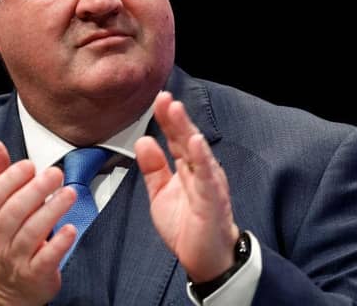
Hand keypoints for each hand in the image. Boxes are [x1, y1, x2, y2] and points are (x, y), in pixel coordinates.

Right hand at [0, 139, 76, 304]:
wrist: (6, 289)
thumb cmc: (5, 237)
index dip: (10, 179)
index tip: (29, 164)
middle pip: (13, 213)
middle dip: (34, 191)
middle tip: (55, 173)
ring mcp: (15, 259)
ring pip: (30, 234)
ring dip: (51, 211)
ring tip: (69, 193)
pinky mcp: (35, 275)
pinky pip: (46, 259)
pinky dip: (58, 244)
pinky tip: (71, 229)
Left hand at [135, 91, 238, 281]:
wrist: (205, 260)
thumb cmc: (187, 226)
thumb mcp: (160, 193)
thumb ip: (153, 168)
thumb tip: (143, 141)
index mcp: (186, 168)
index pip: (175, 137)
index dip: (167, 118)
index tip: (157, 98)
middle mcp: (199, 171)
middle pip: (186, 138)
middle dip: (175, 117)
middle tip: (164, 96)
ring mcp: (208, 184)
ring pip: (196, 152)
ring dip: (186, 130)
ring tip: (176, 110)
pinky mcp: (212, 201)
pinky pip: (207, 177)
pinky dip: (202, 159)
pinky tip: (195, 143)